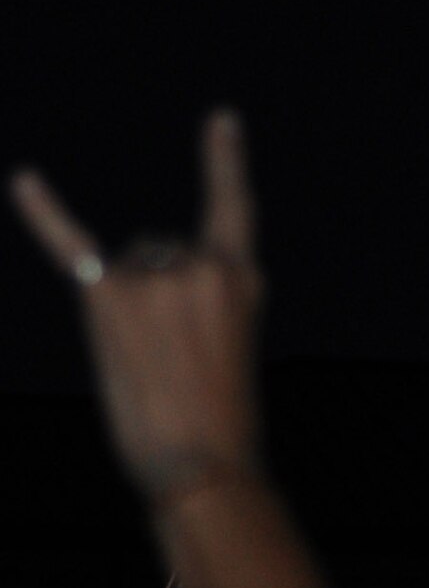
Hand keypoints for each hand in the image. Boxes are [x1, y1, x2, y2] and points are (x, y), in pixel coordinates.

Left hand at [11, 110, 264, 500]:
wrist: (203, 467)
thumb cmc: (220, 420)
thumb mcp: (232, 347)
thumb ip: (201, 301)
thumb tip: (141, 268)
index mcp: (244, 281)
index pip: (232, 207)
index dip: (224, 161)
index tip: (220, 120)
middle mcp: (202, 265)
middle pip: (162, 252)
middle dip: (161, 299)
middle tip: (177, 362)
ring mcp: (157, 277)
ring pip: (129, 268)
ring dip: (131, 312)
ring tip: (151, 364)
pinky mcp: (111, 297)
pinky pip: (72, 247)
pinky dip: (45, 214)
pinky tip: (24, 180)